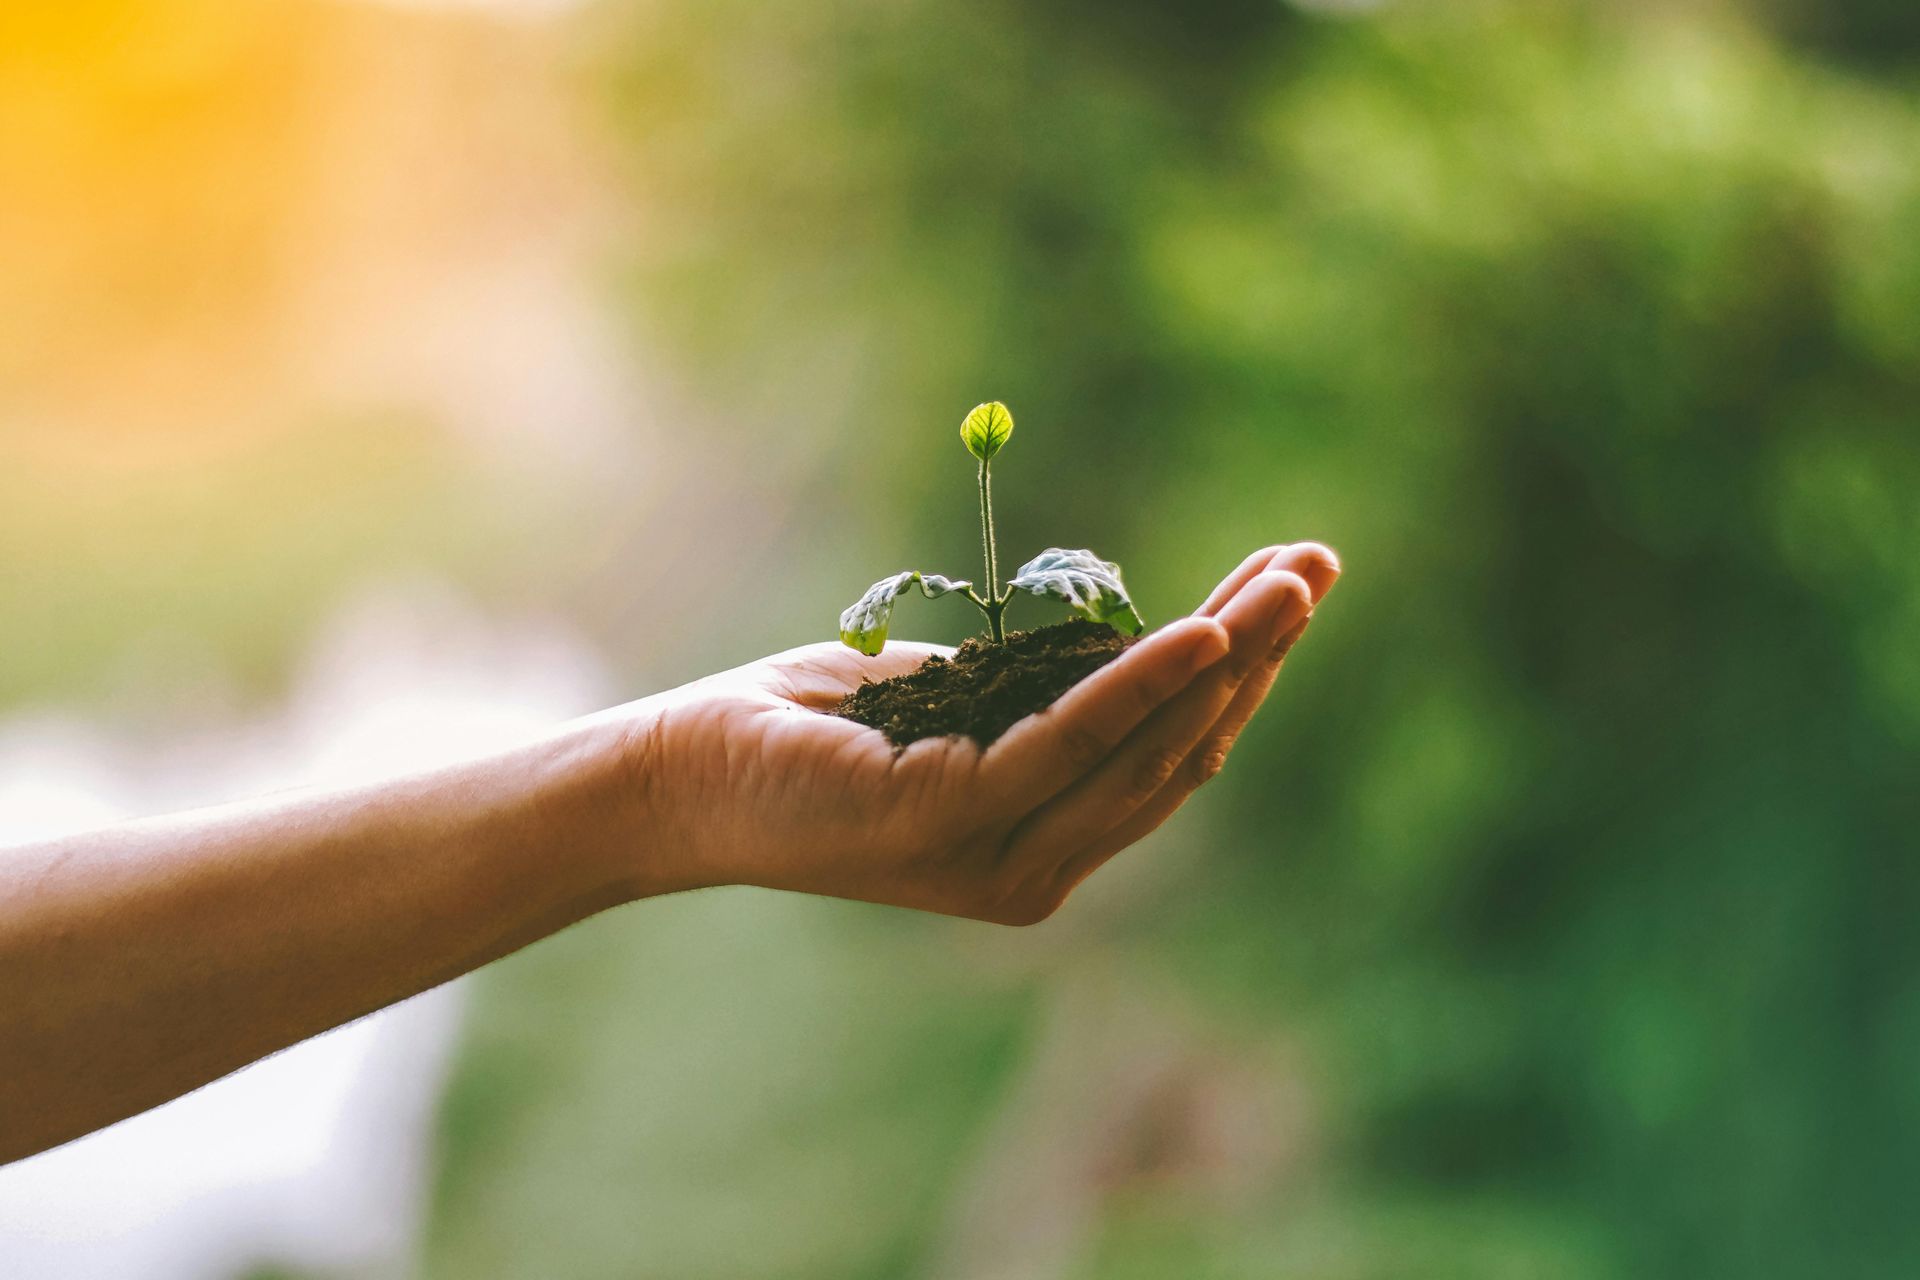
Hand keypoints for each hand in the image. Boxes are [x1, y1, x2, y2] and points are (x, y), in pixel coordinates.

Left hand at [613, 543, 1339, 922]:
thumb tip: (1140, 646)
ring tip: (1290, 582)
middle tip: (1318, 568)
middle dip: (1259, 656)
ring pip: (1146, 749)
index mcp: (1041, 847)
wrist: (682, 771)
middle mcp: (1037, 870)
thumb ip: (1046, 696)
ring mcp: (999, 858)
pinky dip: (1144, 684)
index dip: (1239, 677)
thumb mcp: (958, 702)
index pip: (1168, 760)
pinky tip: (1203, 630)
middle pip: (1180, 755)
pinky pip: (1074, 742)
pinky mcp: (955, 823)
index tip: (1289, 590)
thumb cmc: (811, 729)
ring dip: (1227, 655)